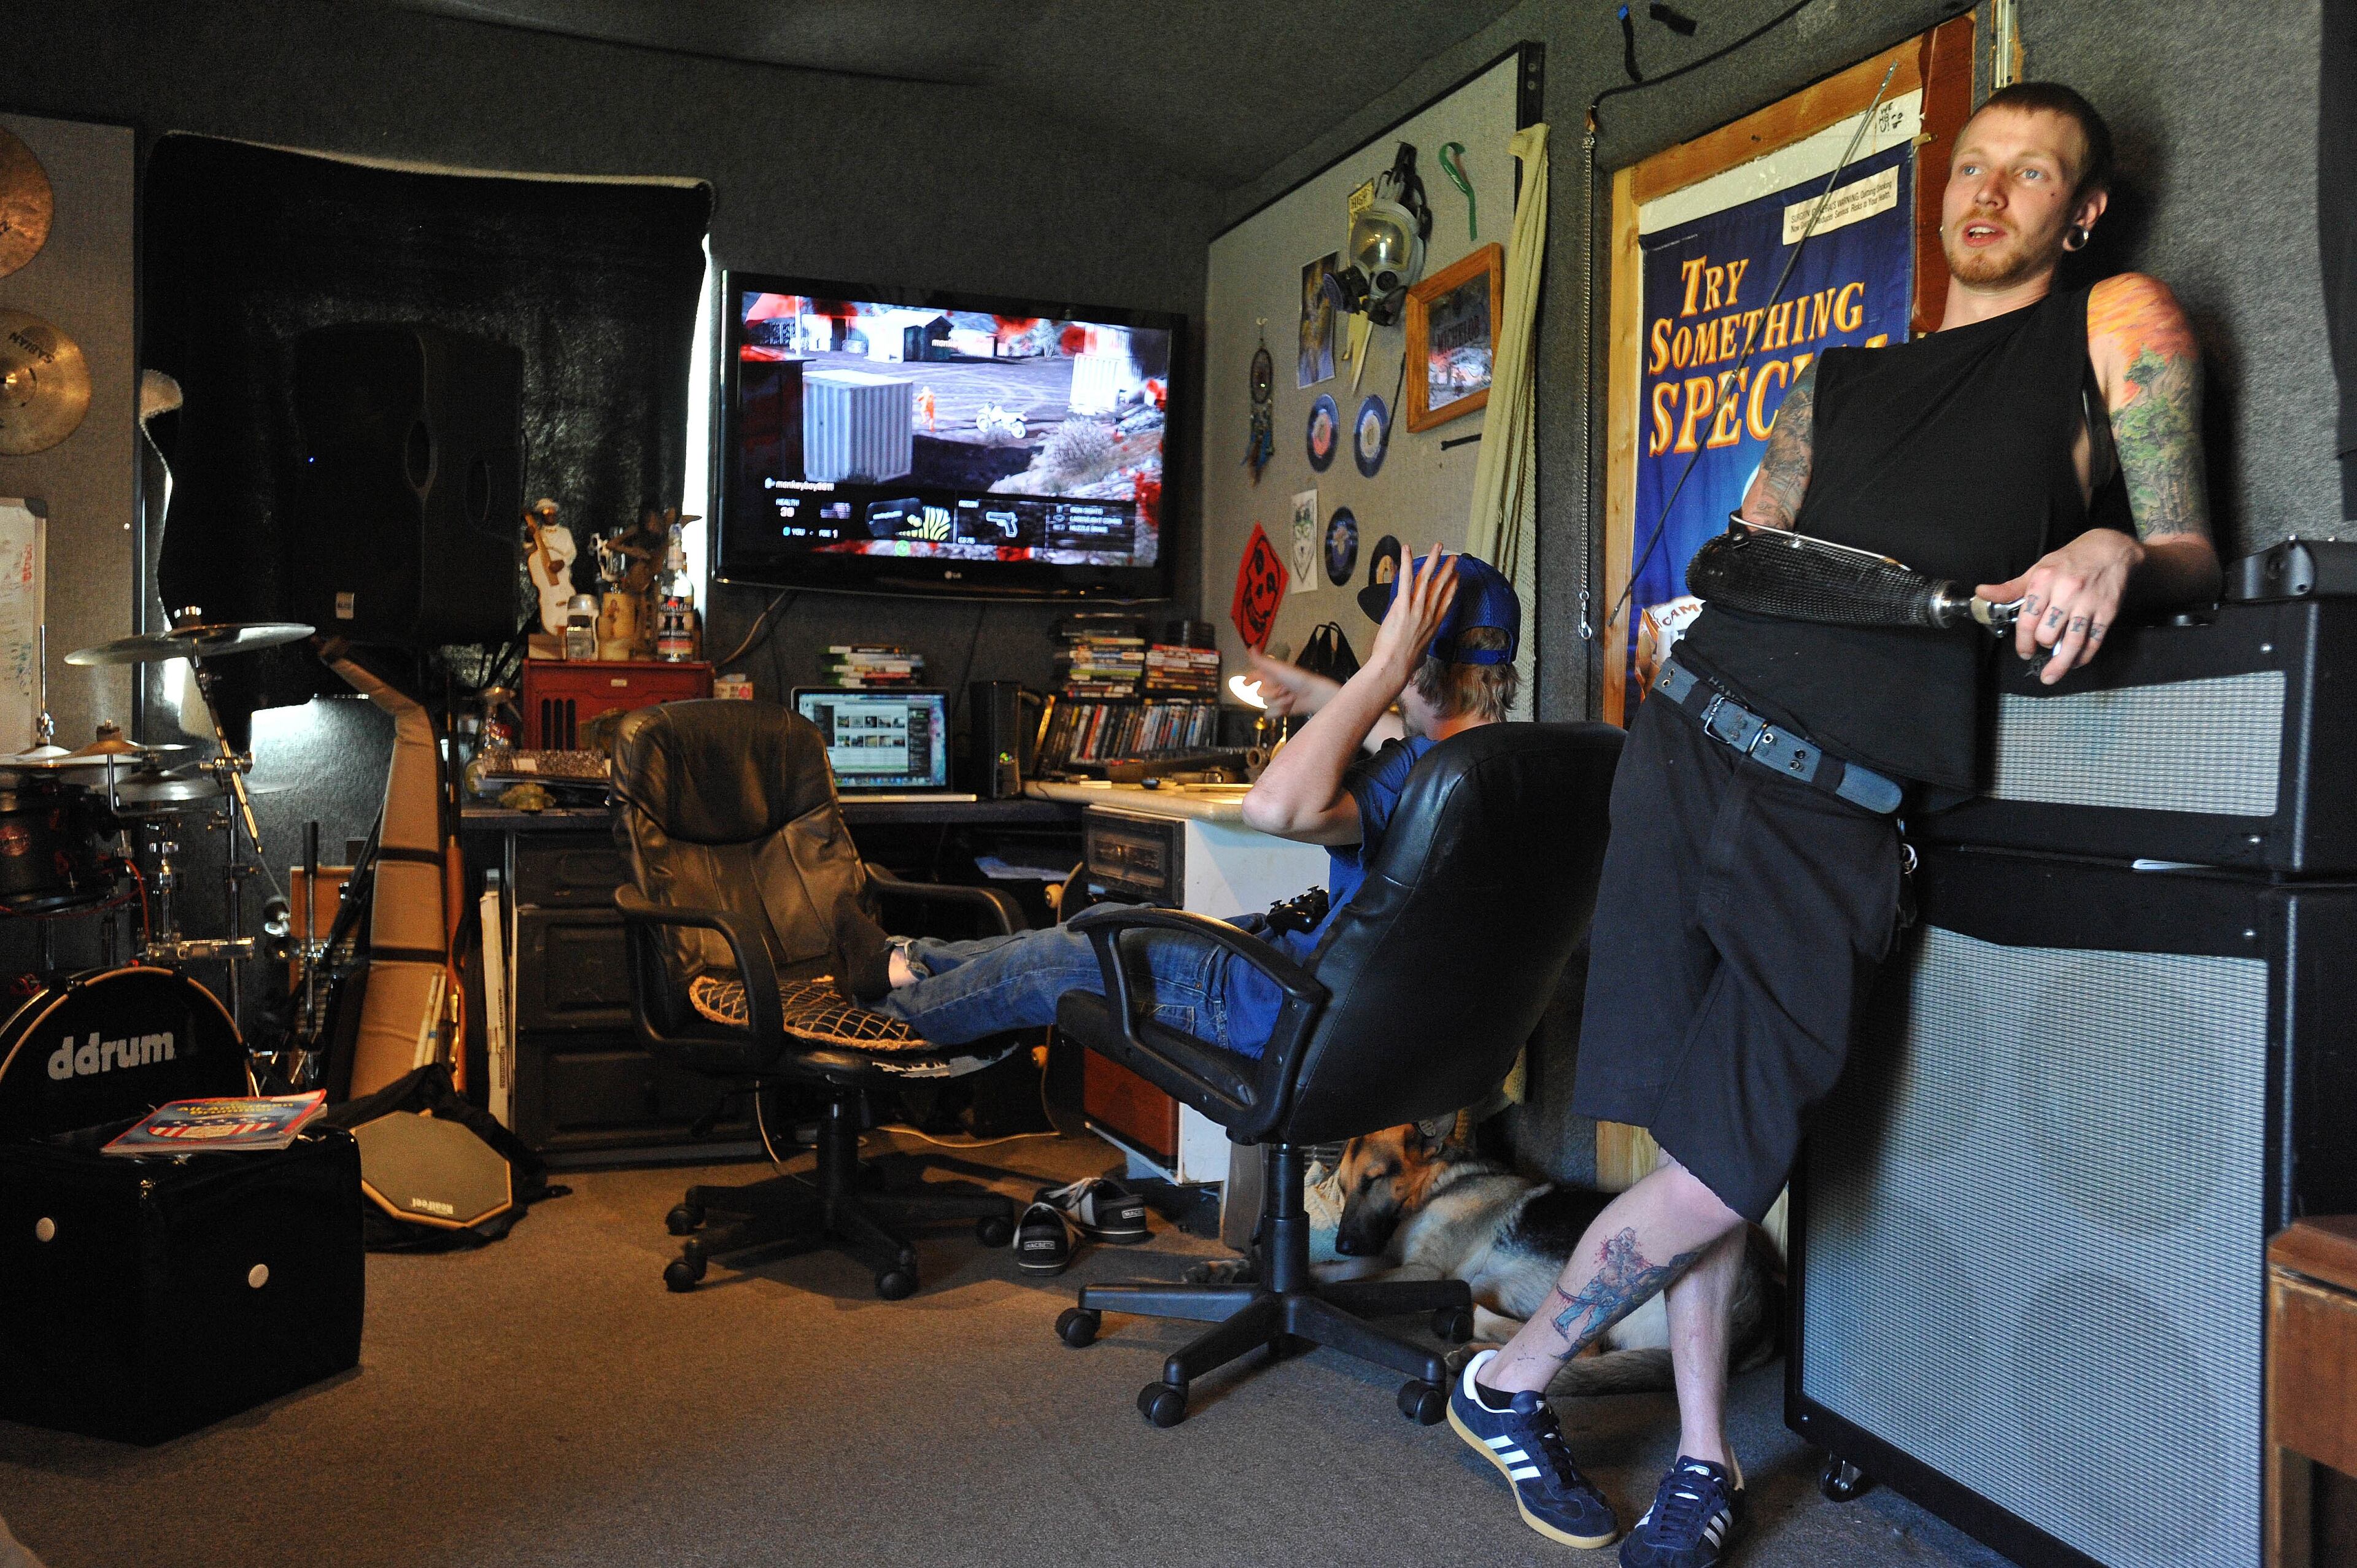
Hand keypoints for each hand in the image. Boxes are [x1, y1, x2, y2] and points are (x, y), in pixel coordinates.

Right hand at [1243, 649, 1336, 718]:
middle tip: (1283, 689)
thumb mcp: (1277, 668)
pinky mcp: (1280, 709)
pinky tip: (1286, 707)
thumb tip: (1251, 647)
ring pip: (1265, 704)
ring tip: (1290, 697)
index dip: (1250, 679)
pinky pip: (1269, 713)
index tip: (1246, 683)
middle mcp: (1272, 686)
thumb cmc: (1298, 679)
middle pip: (1259, 693)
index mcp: (1270, 675)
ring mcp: (1276, 698)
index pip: (1255, 676)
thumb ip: (1262, 661)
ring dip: (1278, 702)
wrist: (1312, 695)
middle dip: (1272, 693)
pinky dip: (1278, 711)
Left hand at [1368, 543, 1459, 676]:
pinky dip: (1407, 563)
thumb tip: (1418, 658)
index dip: (1452, 587)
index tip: (1457, 578)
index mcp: (1433, 626)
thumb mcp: (1418, 658)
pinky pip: (1406, 580)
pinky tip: (1407, 550)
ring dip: (1433, 560)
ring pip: (1427, 579)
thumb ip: (1419, 652)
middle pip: (1441, 587)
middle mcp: (1428, 615)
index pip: (1446, 602)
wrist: (1395, 666)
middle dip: (1448, 570)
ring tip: (1438, 547)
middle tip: (1453, 558)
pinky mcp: (1402, 606)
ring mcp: (1417, 609)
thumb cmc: (1403, 665)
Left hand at [1978, 529, 2143, 685]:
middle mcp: (2066, 592)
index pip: (2028, 619)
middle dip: (2041, 645)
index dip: (2023, 641)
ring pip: (2071, 642)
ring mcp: (2088, 603)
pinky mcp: (2107, 612)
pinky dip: (2083, 656)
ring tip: (2050, 676)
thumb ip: (2010, 588)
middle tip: (2040, 646)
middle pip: (2047, 633)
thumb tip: (1981, 593)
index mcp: (2044, 580)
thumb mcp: (2037, 570)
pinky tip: (2074, 662)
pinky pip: (2093, 641)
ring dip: (2060, 664)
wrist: (2110, 550)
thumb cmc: (2070, 561)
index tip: (2023, 651)